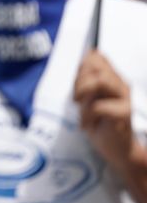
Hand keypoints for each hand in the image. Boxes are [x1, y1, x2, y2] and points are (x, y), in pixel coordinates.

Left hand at [73, 50, 136, 171]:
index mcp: (112, 78)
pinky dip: (87, 116)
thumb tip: (87, 54)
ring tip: (81, 109)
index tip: (76, 86)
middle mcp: (120, 84)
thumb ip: (87, 78)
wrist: (115, 148)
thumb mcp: (88, 97)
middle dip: (79, 82)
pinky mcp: (124, 113)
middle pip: (96, 67)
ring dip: (83, 95)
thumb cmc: (99, 122)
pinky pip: (99, 106)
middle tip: (76, 100)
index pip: (96, 57)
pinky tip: (88, 125)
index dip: (80, 68)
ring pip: (100, 81)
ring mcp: (124, 98)